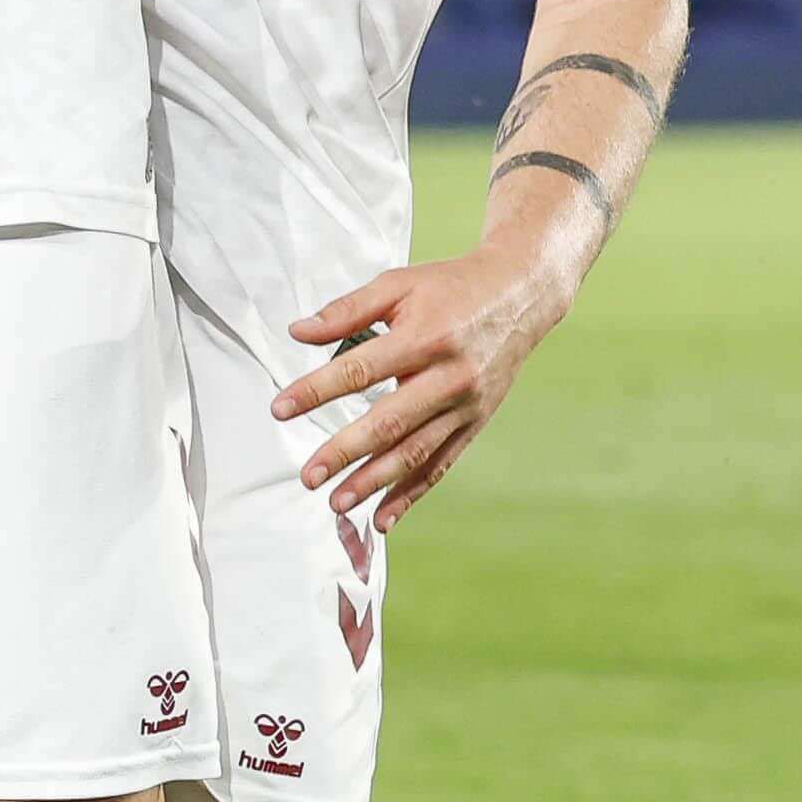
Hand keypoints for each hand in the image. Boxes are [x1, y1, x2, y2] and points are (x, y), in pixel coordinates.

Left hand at [272, 241, 578, 527]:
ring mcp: (465, 406)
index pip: (360, 370)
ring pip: (415, 453)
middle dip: (344, 452)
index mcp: (424, 338)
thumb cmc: (453, 287)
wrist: (520, 294)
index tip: (280, 408)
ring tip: (337, 502)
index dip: (317, 391)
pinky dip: (411, 494)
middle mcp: (448, 377)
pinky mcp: (475, 423)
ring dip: (374, 483)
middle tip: (309, 475)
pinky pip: (440, 465)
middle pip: (389, 423)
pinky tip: (383, 516)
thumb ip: (347, 310)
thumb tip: (298, 332)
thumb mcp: (399, 284)